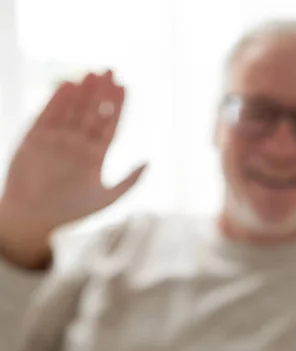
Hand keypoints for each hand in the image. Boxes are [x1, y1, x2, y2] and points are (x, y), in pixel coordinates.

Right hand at [0, 71, 144, 266]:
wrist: (32, 220)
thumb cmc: (72, 213)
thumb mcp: (108, 198)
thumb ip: (130, 181)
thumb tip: (150, 162)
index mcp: (95, 155)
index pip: (110, 124)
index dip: (117, 105)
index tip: (125, 86)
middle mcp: (77, 144)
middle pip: (92, 111)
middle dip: (102, 91)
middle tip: (111, 70)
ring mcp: (56, 139)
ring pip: (72, 109)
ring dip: (82, 91)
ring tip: (93, 73)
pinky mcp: (34, 138)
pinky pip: (48, 114)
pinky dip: (57, 100)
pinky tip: (68, 84)